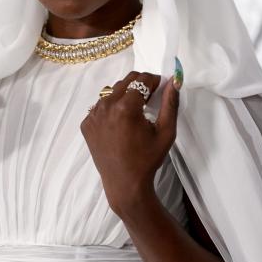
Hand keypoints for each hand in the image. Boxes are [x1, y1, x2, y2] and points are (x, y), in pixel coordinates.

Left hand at [80, 70, 179, 214]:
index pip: (141, 79)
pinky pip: (100, 106)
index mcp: (125, 107)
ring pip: (111, 92)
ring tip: (135, 111)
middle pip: (125, 81)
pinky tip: (120, 123)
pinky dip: (111, 108)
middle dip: (140, 85)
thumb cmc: (148, 159)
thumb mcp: (166, 131)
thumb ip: (170, 103)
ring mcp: (92, 115)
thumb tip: (174, 80)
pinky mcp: (86, 124)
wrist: (124, 182)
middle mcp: (105, 107)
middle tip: (150, 98)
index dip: (154, 80)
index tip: (161, 88)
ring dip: (124, 95)